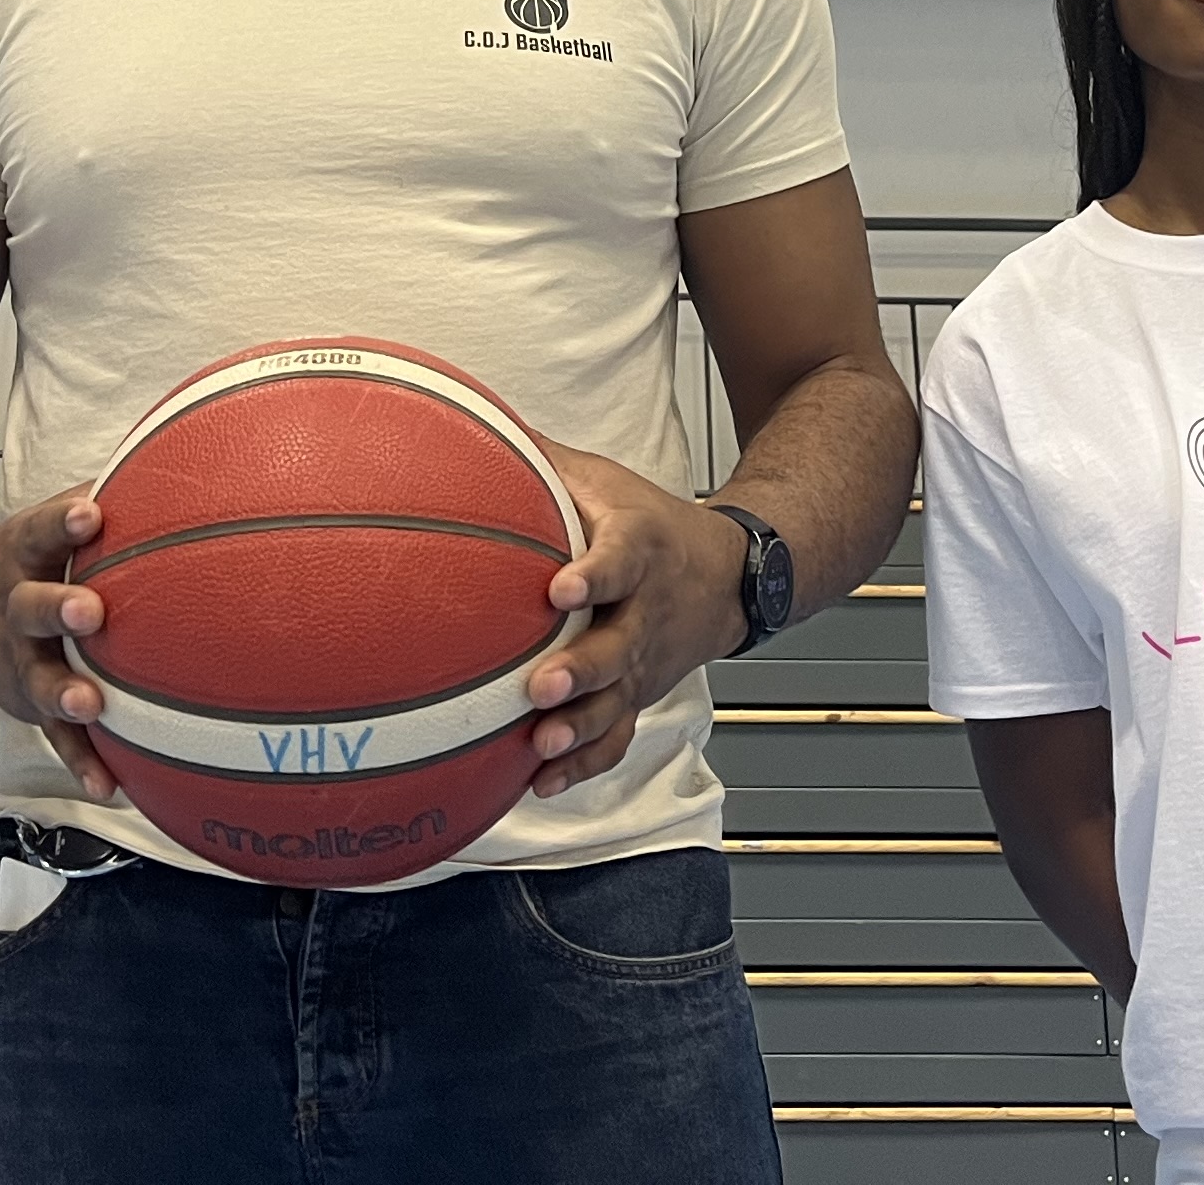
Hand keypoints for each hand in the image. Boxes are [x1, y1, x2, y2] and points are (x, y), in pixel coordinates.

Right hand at [0, 484, 118, 801]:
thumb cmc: (28, 557)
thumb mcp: (45, 522)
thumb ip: (94, 498)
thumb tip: (171, 456)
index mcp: (21, 554)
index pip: (39, 529)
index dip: (62, 521)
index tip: (91, 512)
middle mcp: (13, 607)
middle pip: (30, 606)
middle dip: (58, 609)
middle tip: (91, 612)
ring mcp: (16, 661)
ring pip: (36, 678)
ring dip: (63, 693)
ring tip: (92, 704)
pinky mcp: (26, 705)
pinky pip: (56, 738)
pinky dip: (82, 762)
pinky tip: (111, 785)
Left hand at [522, 441, 749, 800]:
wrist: (733, 573)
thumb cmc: (648, 523)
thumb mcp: (606, 481)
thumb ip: (544, 460)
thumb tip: (470, 421)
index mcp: (639, 549)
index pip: (621, 561)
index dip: (593, 576)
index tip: (557, 589)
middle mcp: (648, 611)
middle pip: (620, 646)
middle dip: (582, 671)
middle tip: (539, 687)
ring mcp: (647, 660)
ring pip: (620, 700)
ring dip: (581, 728)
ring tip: (541, 745)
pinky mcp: (642, 694)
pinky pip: (619, 735)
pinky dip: (586, 763)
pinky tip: (543, 782)